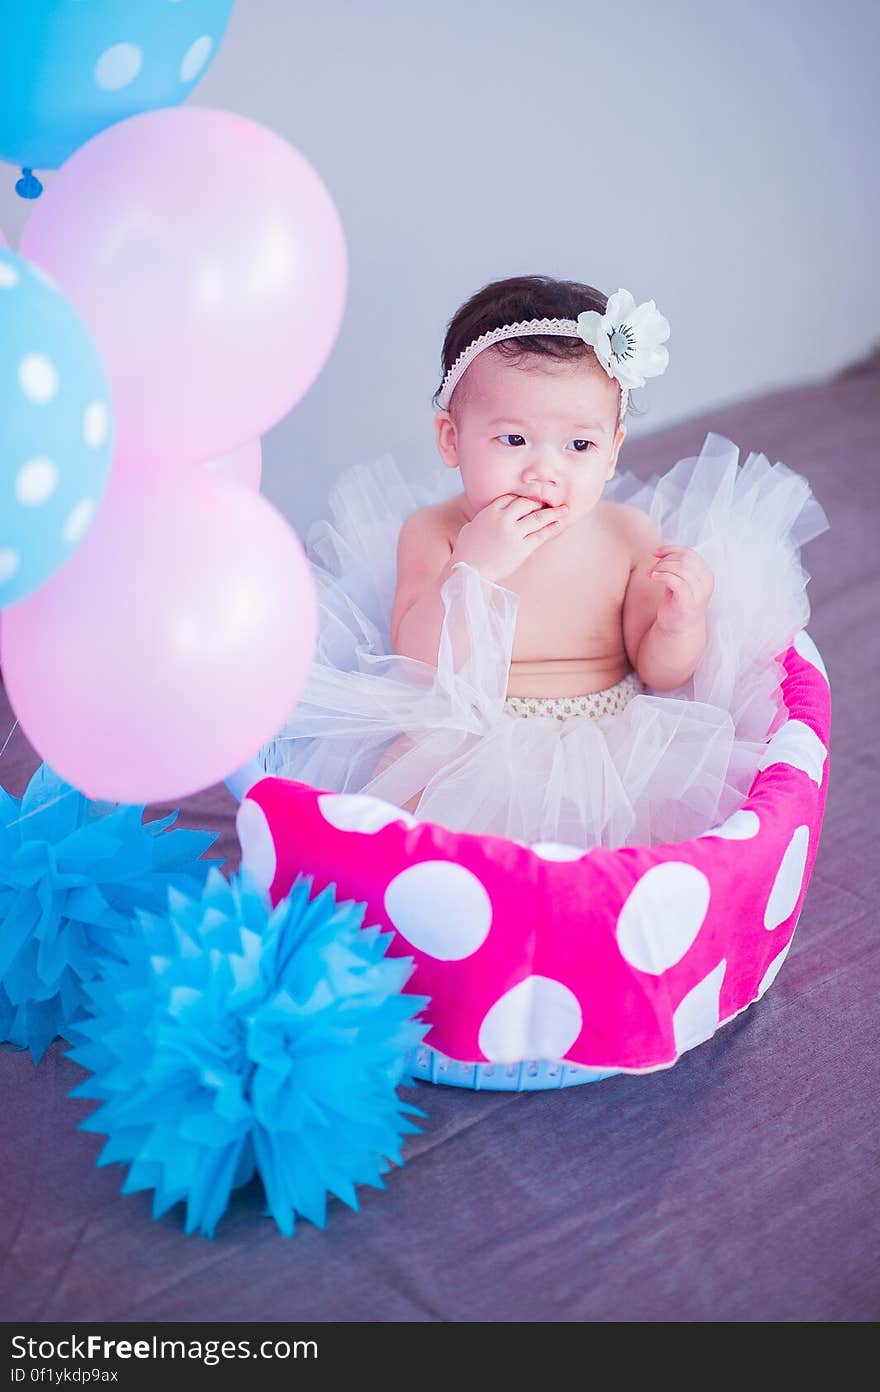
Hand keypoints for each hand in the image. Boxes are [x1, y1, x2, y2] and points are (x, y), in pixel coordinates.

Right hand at [452, 494, 569, 582]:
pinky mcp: (522, 548)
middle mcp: (503, 519)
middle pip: (526, 503)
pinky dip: (552, 528)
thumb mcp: (471, 527)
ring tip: (565, 509)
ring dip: (553, 512)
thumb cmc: (466, 552)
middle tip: (552, 500)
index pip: (511, 497)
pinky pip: (541, 535)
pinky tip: (559, 524)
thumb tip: (491, 515)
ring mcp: (513, 533)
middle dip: (540, 501)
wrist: (468, 572)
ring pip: (538, 517)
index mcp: (489, 512)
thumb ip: (484, 517)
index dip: (523, 496)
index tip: (532, 497)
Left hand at [648, 543, 713, 633]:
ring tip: (651, 574)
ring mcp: (699, 593)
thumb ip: (675, 565)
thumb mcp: (679, 580)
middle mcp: (706, 582)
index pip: (690, 553)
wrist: (679, 629)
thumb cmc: (677, 602)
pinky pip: (676, 581)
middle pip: (684, 559)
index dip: (671, 549)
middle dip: (665, 560)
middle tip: (652, 569)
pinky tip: (653, 578)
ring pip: (680, 568)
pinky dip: (662, 575)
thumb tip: (661, 549)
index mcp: (705, 574)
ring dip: (661, 568)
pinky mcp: (688, 602)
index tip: (656, 553)